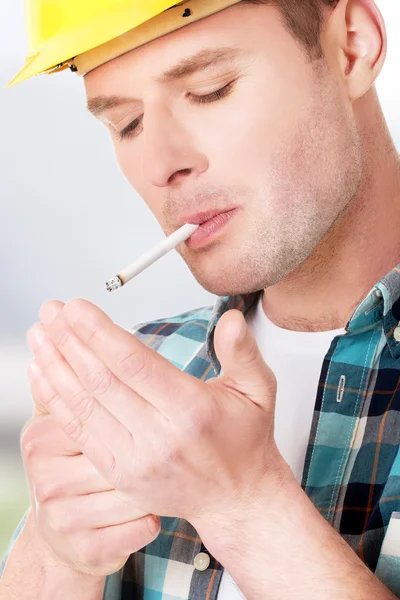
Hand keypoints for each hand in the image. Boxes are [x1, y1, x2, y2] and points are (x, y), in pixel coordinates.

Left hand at [27, 298, 291, 552]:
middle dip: (69, 340)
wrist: (234, 499)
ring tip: (39, 333)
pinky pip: (78, 431)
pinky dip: (55, 399)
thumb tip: (229, 318)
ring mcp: (134, 461)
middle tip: (50, 309)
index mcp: (192, 412)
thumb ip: (243, 351)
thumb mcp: (258, 391)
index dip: (99, 333)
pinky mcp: (118, 473)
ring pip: (83, 405)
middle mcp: (159, 439)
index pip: (134, 364)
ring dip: (55, 365)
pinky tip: (42, 372)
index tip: (75, 307)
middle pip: (101, 381)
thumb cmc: (245, 440)